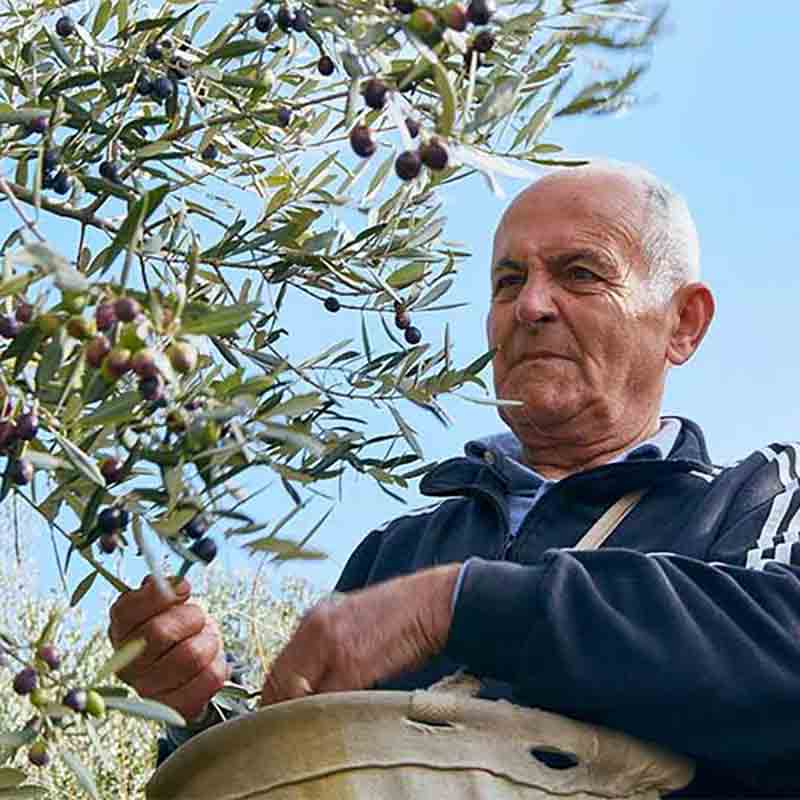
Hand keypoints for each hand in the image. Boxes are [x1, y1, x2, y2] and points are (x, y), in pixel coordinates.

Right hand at [108, 575, 230, 721]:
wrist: (190, 668)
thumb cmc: (178, 628)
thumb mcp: (167, 603)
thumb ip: (164, 590)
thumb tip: (176, 584)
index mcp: (120, 632)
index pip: (127, 611)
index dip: (159, 595)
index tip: (183, 589)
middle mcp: (127, 664)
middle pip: (159, 633)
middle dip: (190, 617)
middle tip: (198, 618)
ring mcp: (149, 690)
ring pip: (190, 655)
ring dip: (208, 640)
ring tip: (205, 640)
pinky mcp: (177, 707)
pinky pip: (210, 678)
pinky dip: (219, 663)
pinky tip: (210, 661)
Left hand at [260, 564, 459, 705]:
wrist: (429, 603)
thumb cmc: (397, 614)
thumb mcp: (351, 618)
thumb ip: (326, 642)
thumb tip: (308, 677)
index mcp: (315, 617)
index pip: (277, 666)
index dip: (273, 695)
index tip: (275, 712)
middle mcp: (317, 628)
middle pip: (280, 680)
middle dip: (280, 707)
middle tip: (286, 726)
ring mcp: (333, 647)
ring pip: (299, 693)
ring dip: (300, 713)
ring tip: (310, 725)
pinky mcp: (353, 665)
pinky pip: (326, 701)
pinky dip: (325, 714)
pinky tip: (333, 719)